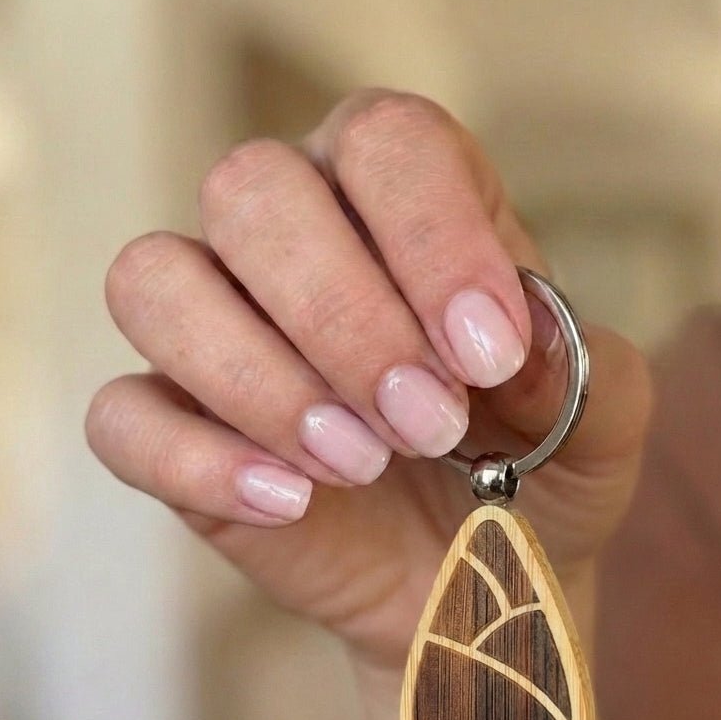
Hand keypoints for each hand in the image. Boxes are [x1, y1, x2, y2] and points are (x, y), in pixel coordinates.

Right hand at [86, 89, 651, 665]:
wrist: (480, 578)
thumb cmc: (537, 479)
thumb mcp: (599, 431)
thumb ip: (588, 375)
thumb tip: (521, 346)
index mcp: (402, 203)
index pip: (385, 142)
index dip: (432, 235)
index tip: (488, 356)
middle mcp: (294, 239)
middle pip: (253, 192)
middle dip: (346, 318)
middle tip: (426, 425)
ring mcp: (218, 331)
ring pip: (156, 282)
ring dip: (262, 378)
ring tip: (359, 465)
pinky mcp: (173, 428)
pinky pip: (121, 415)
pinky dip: (198, 458)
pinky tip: (291, 502)